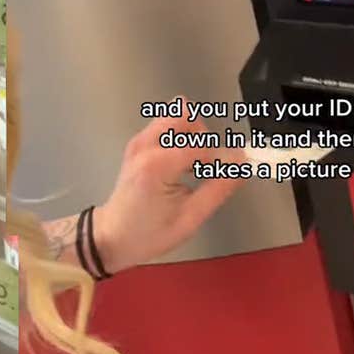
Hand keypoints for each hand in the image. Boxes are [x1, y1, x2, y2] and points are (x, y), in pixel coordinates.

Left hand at [92, 98, 247, 273]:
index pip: (201, 144)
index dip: (217, 160)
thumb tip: (241, 163)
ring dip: (191, 135)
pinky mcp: (138, 144)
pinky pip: (165, 126)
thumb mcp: (190, 218)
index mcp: (157, 165)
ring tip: (192, 165)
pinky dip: (179, 138)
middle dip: (202, 137)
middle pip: (186, 115)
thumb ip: (219, 188)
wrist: (112, 237)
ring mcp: (139, 142)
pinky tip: (180, 164)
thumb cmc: (147, 234)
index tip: (220, 176)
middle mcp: (145, 146)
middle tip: (204, 165)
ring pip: (175, 116)